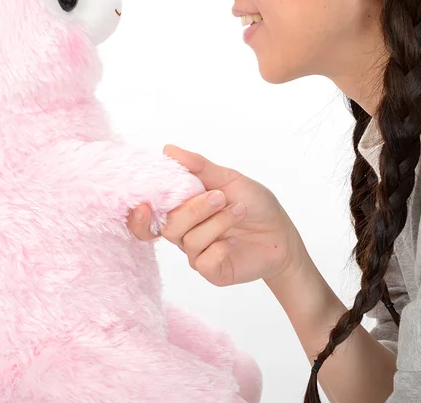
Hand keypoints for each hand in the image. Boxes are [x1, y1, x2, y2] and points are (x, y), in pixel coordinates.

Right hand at [127, 145, 307, 287]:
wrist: (282, 232)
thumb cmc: (254, 204)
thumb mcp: (229, 179)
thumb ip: (198, 167)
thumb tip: (168, 149)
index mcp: (183, 208)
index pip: (150, 216)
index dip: (139, 216)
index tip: (143, 205)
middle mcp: (185, 232)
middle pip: (169, 225)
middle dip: (194, 209)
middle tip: (219, 196)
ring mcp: (197, 254)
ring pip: (189, 240)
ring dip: (218, 222)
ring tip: (238, 211)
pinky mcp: (213, 271)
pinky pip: (204, 262)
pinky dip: (221, 248)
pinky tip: (235, 241)